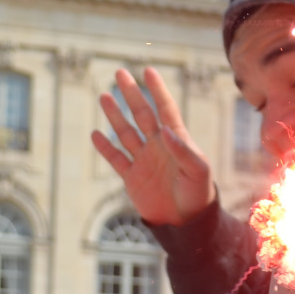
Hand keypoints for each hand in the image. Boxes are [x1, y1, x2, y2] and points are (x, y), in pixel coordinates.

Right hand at [91, 67, 216, 225]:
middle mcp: (158, 145)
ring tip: (104, 96)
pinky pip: (116, 159)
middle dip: (132, 94)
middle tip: (120, 72)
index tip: (149, 71)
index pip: (166, 108)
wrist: (186, 223)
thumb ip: (184, 150)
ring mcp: (144, 160)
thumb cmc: (198, 194)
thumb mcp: (198, 171)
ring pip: (126, 132)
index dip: (158, 90)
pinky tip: (96, 134)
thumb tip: (165, 130)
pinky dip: (105, 147)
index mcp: (177, 140)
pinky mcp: (132, 177)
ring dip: (115, 115)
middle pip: (142, 114)